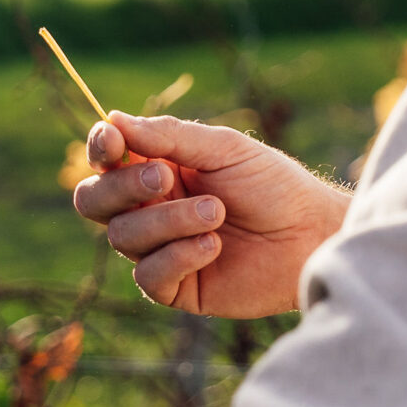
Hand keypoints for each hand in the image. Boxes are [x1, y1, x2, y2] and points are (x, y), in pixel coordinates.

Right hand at [74, 112, 350, 318]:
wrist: (312, 235)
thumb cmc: (272, 185)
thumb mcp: (223, 148)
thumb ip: (168, 136)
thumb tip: (112, 119)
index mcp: (155, 170)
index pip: (105, 161)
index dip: (99, 149)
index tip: (113, 141)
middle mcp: (149, 210)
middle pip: (94, 201)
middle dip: (123, 187)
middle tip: (166, 176)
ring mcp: (158, 250)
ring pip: (123, 237)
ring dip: (168, 220)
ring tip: (217, 213)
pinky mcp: (175, 288)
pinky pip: (148, 275)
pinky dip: (177, 255)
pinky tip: (213, 246)